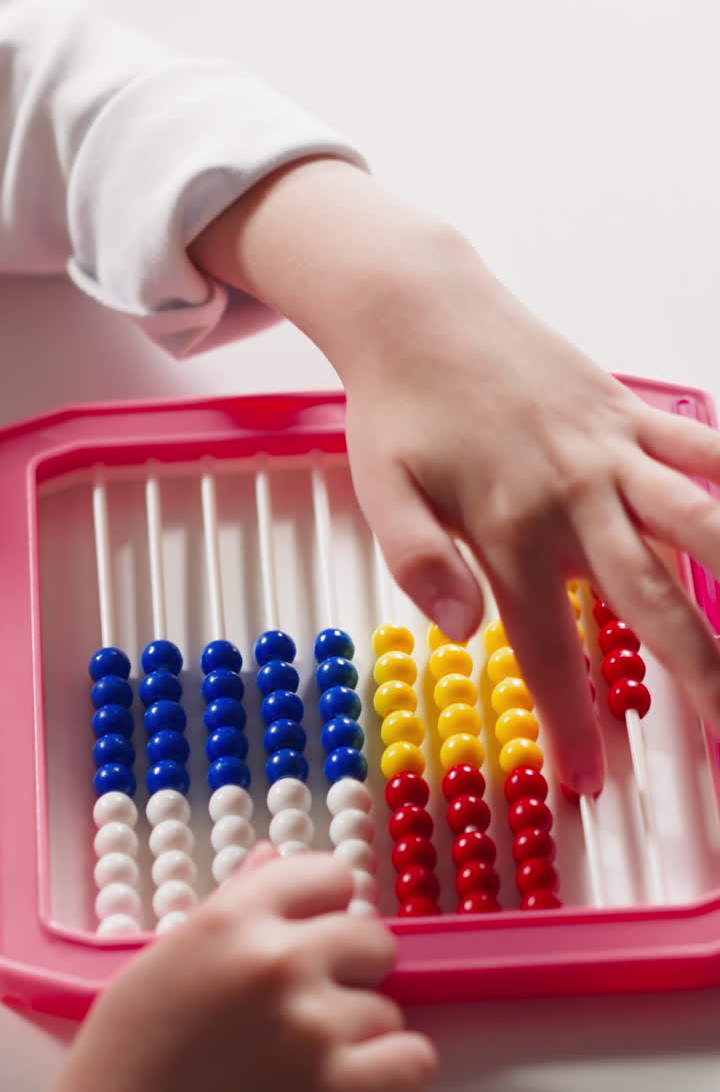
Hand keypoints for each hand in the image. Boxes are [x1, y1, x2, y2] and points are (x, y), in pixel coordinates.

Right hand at [41, 848, 435, 1091]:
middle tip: (313, 997)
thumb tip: (272, 858)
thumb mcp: (170, 953)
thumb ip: (234, 901)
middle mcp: (279, 959)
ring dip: (358, 1030)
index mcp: (236, 916)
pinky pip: (411, 1059)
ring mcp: (310, 1025)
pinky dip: (393, 1069)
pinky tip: (355, 1076)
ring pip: (386, 1007)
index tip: (313, 930)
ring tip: (309, 1051)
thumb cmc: (130, 1048)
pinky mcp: (329, 1090)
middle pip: (373, 938)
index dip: (326, 907)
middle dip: (351, 967)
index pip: (333, 876)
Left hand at [190, 159, 719, 792]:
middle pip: (653, 604)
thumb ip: (418, 564)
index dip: (572, 722)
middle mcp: (575, 497)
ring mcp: (612, 452)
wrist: (420, 310)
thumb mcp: (381, 491)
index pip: (548, 649)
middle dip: (703, 680)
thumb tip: (466, 634)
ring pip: (702, 525)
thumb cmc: (399, 409)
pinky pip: (702, 448)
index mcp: (509, 531)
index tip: (592, 781)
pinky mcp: (629, 412)